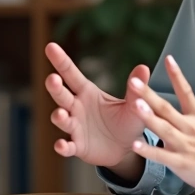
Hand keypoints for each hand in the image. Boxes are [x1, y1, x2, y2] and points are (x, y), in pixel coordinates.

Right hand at [44, 42, 151, 166]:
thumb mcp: (134, 104)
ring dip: (59, 116)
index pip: (71, 74)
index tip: (50, 46)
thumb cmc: (127, 121)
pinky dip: (62, 146)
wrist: (127, 148)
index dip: (61, 61)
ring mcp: (75, 127)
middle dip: (55, 87)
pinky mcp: (78, 146)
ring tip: (61, 114)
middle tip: (53, 79)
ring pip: (61, 119)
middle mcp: (76, 107)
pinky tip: (60, 145)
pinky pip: (67, 146)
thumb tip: (144, 67)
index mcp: (88, 92)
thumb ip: (136, 88)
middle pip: (61, 95)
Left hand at [129, 55, 194, 194]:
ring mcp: (184, 145)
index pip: (186, 92)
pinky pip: (161, 156)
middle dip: (149, 94)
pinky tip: (135, 145)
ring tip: (135, 105)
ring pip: (163, 128)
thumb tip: (168, 100)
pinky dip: (148, 151)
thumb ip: (184, 113)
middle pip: (166, 108)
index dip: (178, 75)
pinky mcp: (180, 162)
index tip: (168, 59)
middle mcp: (189, 127)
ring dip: (149, 117)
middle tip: (134, 81)